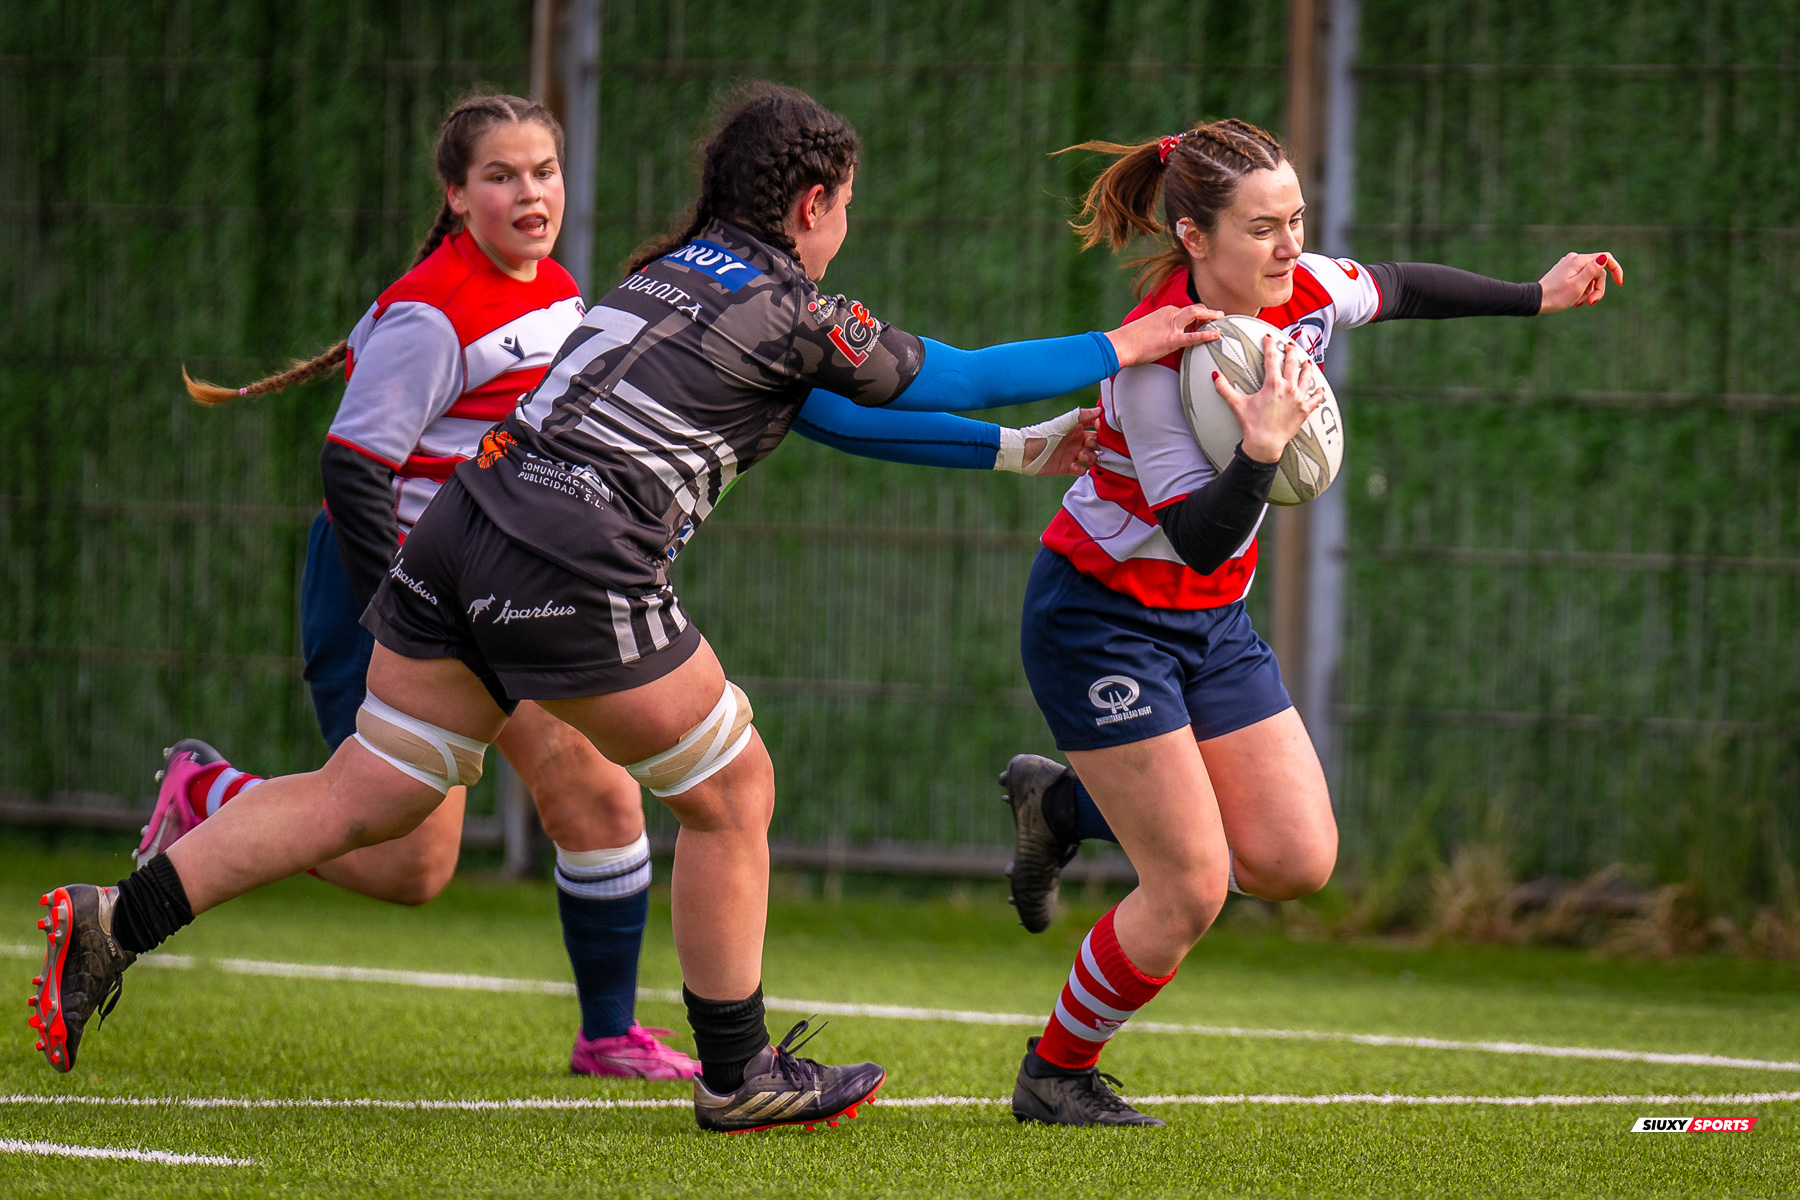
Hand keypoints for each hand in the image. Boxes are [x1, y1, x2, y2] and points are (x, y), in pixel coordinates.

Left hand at [1021, 406, 1100, 475]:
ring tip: (1080, 456)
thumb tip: (1100, 410)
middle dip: (1096, 444)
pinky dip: (1080, 469)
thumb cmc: (1042, 434)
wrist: (1024, 453)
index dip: (1101, 428)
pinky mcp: (1066, 467)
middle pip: (1096, 444)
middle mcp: (1076, 441)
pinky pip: (1081, 470)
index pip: (1096, 427)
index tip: (1099, 428)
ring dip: (1090, 457)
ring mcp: (1072, 455)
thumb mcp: (1063, 423)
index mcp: (1076, 428)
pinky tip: (1072, 466)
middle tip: (1087, 444)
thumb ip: (1081, 415)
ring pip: (1092, 457)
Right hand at [1105, 303, 1222, 366]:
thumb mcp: (1146, 330)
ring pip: (1196, 314)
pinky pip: (1194, 336)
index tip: (1205, 319)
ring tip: (1222, 319)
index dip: (1198, 314)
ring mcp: (1171, 326)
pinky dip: (1207, 334)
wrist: (1120, 344)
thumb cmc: (1128, 341)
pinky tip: (1216, 335)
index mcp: (1164, 312)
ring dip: (1211, 315)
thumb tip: (1161, 340)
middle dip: (1208, 312)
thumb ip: (1158, 332)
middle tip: (1218, 315)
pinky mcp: (1171, 339)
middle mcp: (1169, 314)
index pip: (1186, 310)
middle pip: (1194, 309)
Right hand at [1210, 335, 1323, 463]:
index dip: (1269, 345)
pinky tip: (1321, 389)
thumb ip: (1224, 388)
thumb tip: (1215, 375)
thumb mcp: (1236, 404)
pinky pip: (1315, 399)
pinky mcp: (1304, 410)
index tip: (1269, 338)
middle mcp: (1288, 388)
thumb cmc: (1252, 424)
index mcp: (1272, 384)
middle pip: (1292, 363)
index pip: (1271, 358)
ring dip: (1307, 368)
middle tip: (1290, 345)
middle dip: (1291, 351)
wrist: (1265, 444)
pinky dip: (1319, 393)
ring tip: (1307, 361)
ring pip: (1307, 378)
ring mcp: (1299, 398)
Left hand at [1538, 251, 1622, 312]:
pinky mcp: (1564, 272)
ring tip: (1579, 304)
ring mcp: (1569, 265)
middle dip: (1597, 288)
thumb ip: (1592, 271)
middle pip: (1597, 272)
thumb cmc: (1556, 296)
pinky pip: (1580, 279)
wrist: (1535, 300)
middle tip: (1591, 303)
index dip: (1616, 270)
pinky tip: (1575, 301)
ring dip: (1588, 292)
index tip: (1619, 284)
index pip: (1606, 258)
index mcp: (1579, 261)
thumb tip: (1604, 257)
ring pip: (1589, 277)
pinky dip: (1581, 290)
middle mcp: (1574, 259)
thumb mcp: (1578, 285)